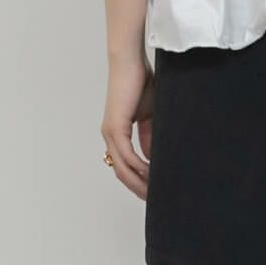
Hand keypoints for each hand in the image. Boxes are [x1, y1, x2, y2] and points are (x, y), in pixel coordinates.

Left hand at [102, 52, 154, 197]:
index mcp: (117, 134)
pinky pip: (126, 155)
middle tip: (154, 200)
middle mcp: (110, 137)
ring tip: (155, 192)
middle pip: (121, 173)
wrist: (131, 64)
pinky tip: (151, 173)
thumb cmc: (141, 84)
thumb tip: (153, 158)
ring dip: (139, 182)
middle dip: (138, 188)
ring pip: (122, 167)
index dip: (138, 181)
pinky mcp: (116, 126)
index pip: (125, 166)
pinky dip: (139, 166)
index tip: (154, 191)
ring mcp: (111, 133)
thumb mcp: (151, 116)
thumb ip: (150, 137)